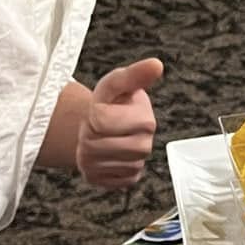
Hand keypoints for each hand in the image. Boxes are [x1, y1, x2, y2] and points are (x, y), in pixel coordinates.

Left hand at [76, 58, 162, 188]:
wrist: (105, 129)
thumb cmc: (111, 104)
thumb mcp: (115, 85)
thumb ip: (133, 75)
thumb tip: (156, 64)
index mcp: (145, 119)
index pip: (101, 120)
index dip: (92, 115)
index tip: (100, 110)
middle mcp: (145, 145)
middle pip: (96, 145)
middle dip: (88, 135)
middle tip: (95, 127)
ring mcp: (136, 165)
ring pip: (96, 164)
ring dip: (87, 152)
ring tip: (96, 140)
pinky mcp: (126, 180)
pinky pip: (99, 179)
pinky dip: (93, 169)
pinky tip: (100, 157)